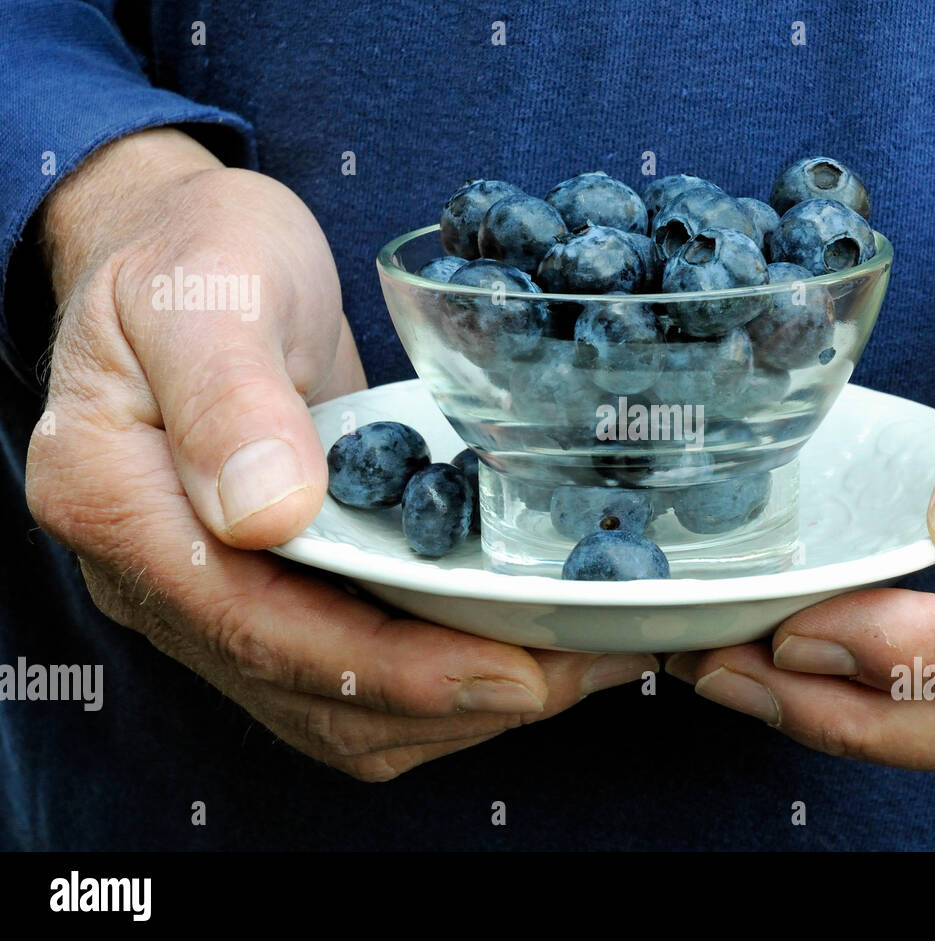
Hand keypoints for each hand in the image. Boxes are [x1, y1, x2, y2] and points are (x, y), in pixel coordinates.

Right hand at [26, 128, 654, 780]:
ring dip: (456, 707)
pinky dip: (439, 674)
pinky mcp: (271, 587)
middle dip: (450, 700)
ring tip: (571, 667)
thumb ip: (229, 395)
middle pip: (309, 691)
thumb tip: (269, 515)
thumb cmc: (192, 251)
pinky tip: (519, 643)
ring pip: (336, 705)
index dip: (393, 669)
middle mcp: (157, 576)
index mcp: (122, 503)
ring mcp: (213, 593)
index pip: (262, 630)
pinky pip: (352, 667)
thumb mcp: (208, 288)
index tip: (509, 673)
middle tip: (574, 670)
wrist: (183, 251)